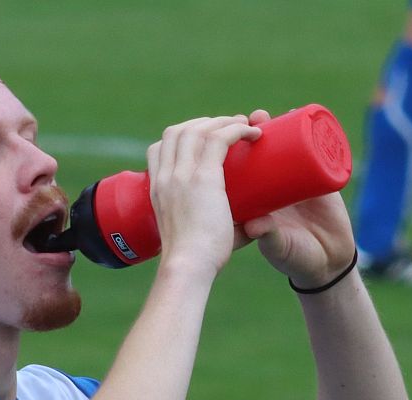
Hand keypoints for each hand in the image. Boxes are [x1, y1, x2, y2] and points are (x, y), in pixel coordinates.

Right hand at [147, 115, 261, 279]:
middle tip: (229, 127)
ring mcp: (182, 174)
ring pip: (198, 129)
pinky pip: (219, 139)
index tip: (203, 139)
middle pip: (177, 131)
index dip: (180, 137)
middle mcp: (166, 177)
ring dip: (223, 121)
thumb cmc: (196, 260)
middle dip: (203, 122)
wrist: (188, 266)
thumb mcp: (200, 236)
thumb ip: (226, 226)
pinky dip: (237, 130)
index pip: (158, 148)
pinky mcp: (203, 178)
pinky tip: (252, 133)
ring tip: (244, 125)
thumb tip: (254, 223)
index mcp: (157, 189)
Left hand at [239, 109, 356, 288]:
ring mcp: (298, 180)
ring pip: (287, 146)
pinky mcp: (323, 178)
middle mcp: (274, 185)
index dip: (234, 151)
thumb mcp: (278, 246)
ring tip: (267, 116)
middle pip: (262, 151)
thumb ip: (267, 236)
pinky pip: (317, 151)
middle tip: (250, 119)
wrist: (328, 263)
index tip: (226, 135)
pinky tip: (303, 119)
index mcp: (257, 199)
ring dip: (278, 126)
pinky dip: (310, 135)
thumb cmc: (296, 257)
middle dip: (253, 131)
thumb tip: (253, 224)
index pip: (242, 169)